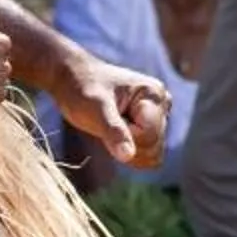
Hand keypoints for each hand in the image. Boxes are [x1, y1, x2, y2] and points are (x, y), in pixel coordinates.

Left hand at [54, 53, 170, 171]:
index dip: (126, 135)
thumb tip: (128, 156)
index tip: (108, 118)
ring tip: (111, 125)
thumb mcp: (94, 110)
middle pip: (154, 147)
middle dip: (128, 143)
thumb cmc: (82, 90)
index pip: (150, 136)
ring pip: (152, 154)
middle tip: (108, 122)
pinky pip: (148, 155)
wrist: (73, 80)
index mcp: (154, 94)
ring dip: (128, 148)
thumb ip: (113, 132)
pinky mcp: (151, 126)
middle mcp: (162, 104)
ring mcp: (158, 116)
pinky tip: (115, 133)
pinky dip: (129, 151)